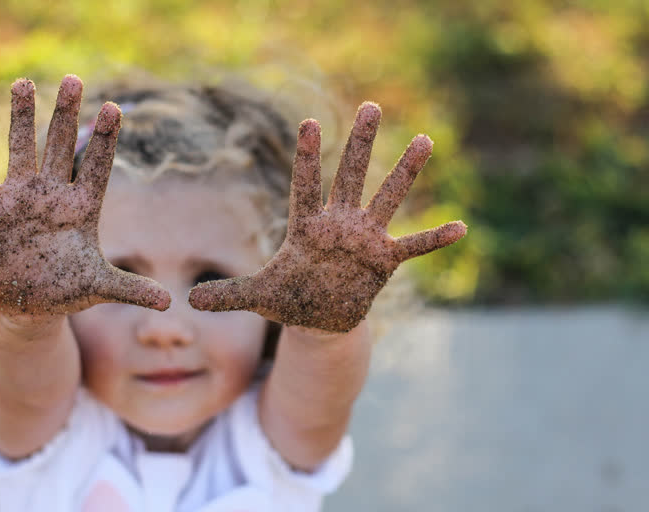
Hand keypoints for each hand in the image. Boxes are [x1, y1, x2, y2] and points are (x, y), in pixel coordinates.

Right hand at [0, 75, 169, 317]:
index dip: (105, 139)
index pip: (96, 167)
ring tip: (24, 83)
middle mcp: (54, 196)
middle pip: (61, 146)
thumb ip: (132, 289)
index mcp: (83, 209)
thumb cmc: (68, 290)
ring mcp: (22, 199)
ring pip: (22, 150)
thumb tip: (168, 303)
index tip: (114, 108)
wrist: (31, 303)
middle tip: (74, 79)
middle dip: (66, 114)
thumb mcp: (100, 288)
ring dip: (22, 118)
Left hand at [189, 102, 465, 331]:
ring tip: (423, 141)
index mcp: (306, 228)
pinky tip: (460, 227)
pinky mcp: (383, 263)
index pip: (305, 187)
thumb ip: (229, 295)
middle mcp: (339, 225)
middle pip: (351, 178)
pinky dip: (433, 240)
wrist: (318, 319)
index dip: (308, 158)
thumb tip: (188, 299)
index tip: (309, 124)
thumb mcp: (259, 298)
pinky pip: (413, 248)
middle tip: (371, 107)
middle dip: (361, 145)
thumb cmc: (289, 300)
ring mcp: (364, 241)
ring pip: (387, 200)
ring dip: (404, 173)